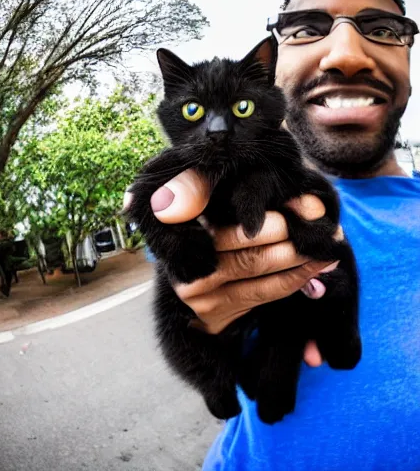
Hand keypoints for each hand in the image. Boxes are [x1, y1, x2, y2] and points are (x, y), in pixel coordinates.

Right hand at [124, 169, 340, 366]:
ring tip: (329, 246)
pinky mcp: (214, 311)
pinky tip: (315, 268)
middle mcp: (187, 253)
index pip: (228, 212)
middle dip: (291, 232)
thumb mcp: (226, 215)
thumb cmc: (216, 243)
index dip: (270, 210)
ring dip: (299, 256)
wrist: (192, 299)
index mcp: (186, 222)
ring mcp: (197, 287)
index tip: (309, 206)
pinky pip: (263, 292)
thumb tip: (311, 205)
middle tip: (326, 227)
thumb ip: (255, 204)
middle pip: (246, 240)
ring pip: (256, 265)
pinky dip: (294, 278)